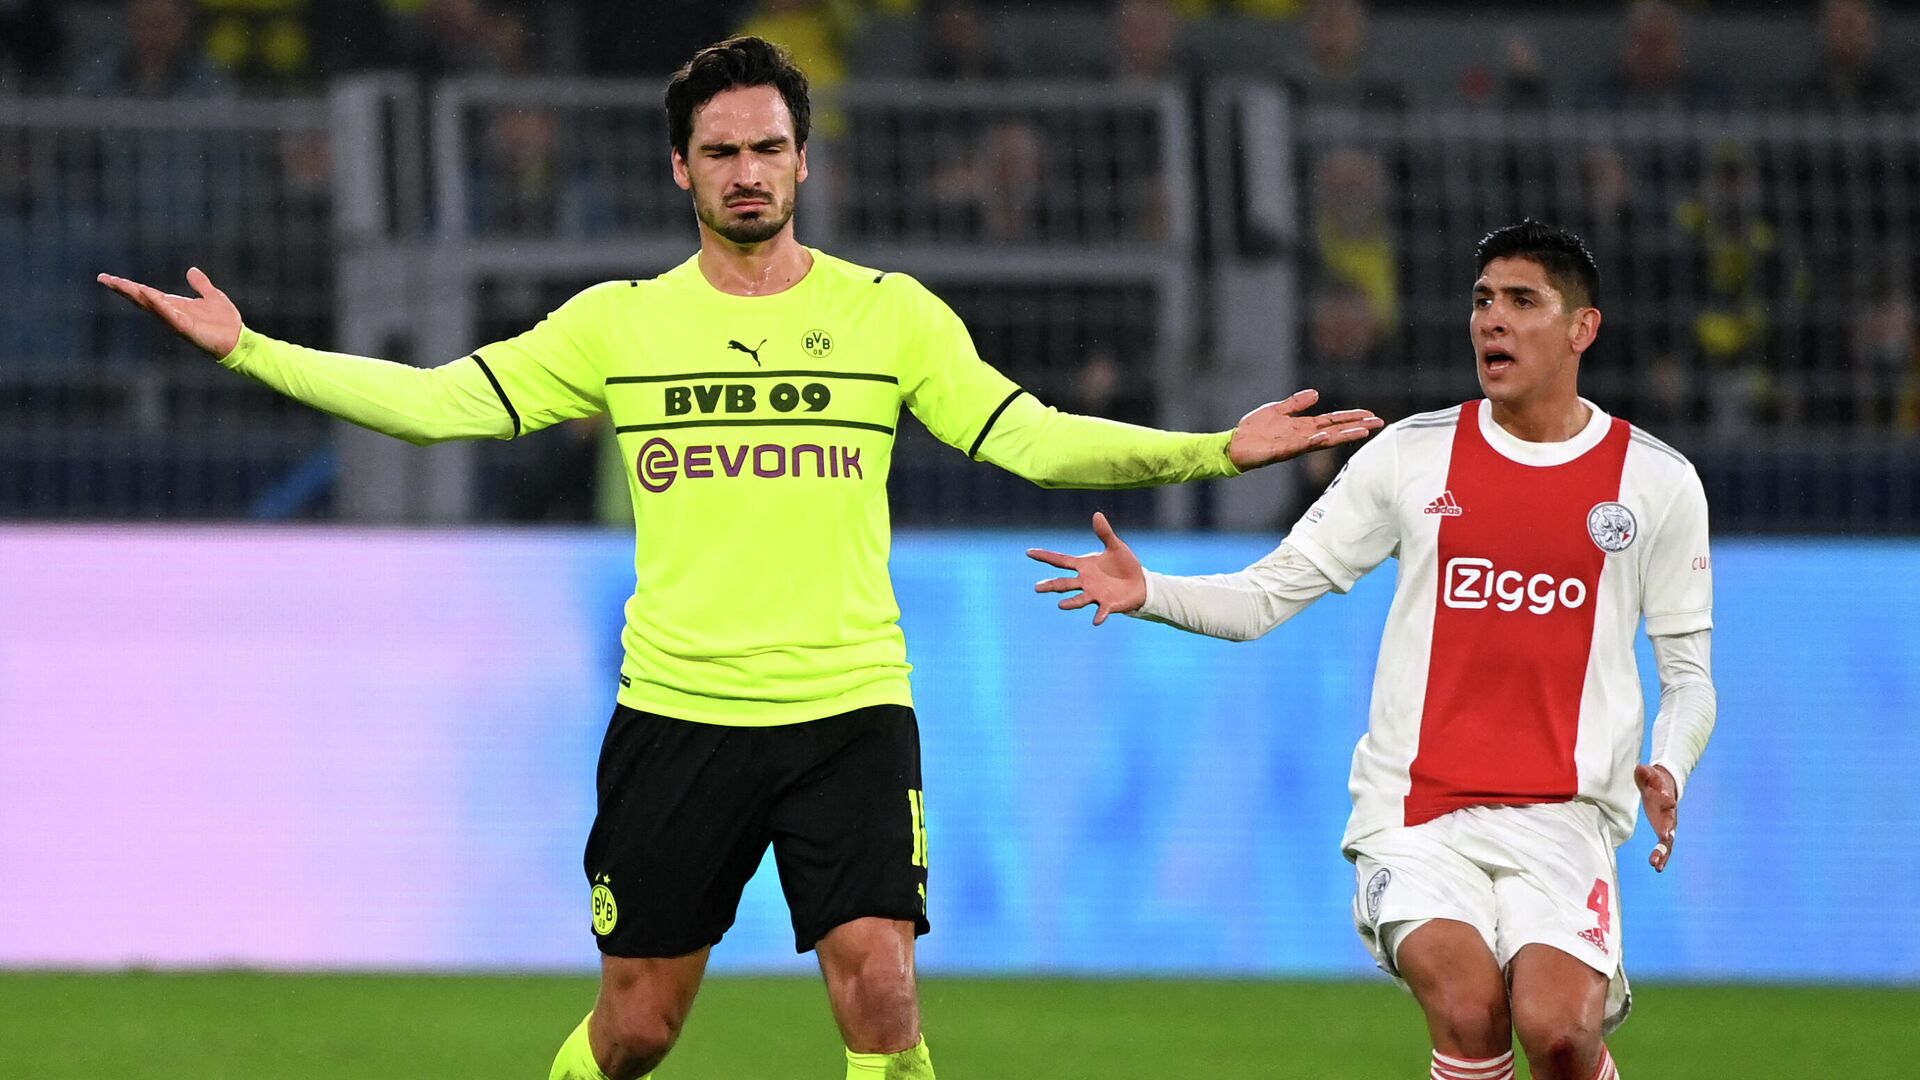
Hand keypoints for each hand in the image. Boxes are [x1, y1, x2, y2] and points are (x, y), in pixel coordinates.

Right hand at [97, 267, 243, 358]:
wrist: (238, 340)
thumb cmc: (225, 322)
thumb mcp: (212, 296)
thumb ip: (200, 284)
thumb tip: (192, 270)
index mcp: (173, 305)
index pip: (145, 293)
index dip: (128, 285)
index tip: (108, 278)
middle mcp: (170, 313)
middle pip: (141, 299)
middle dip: (123, 289)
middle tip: (103, 279)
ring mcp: (176, 321)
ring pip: (151, 306)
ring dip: (135, 294)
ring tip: (119, 283)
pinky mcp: (186, 328)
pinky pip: (169, 315)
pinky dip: (159, 305)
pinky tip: (148, 294)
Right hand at [1027, 512, 1146, 625]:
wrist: (1140, 584)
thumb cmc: (1125, 564)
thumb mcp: (1115, 546)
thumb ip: (1104, 533)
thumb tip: (1097, 514)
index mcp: (1084, 565)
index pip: (1061, 560)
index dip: (1045, 556)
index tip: (1029, 552)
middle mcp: (1085, 581)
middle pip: (1064, 583)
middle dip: (1051, 585)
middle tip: (1037, 588)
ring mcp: (1095, 594)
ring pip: (1079, 599)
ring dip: (1071, 602)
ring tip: (1060, 605)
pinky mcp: (1108, 604)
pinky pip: (1102, 611)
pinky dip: (1099, 615)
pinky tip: (1096, 620)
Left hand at [1227, 389, 1383, 470]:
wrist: (1234, 445)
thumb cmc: (1254, 430)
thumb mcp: (1277, 410)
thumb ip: (1296, 404)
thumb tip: (1316, 394)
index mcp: (1303, 427)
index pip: (1333, 421)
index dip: (1351, 418)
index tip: (1371, 415)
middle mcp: (1303, 437)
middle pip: (1335, 431)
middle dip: (1357, 427)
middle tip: (1378, 423)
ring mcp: (1294, 445)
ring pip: (1324, 440)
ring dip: (1343, 435)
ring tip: (1362, 431)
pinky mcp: (1281, 450)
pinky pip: (1300, 446)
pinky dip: (1313, 441)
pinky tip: (1325, 437)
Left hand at [1635, 764, 1677, 871]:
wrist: (1665, 786)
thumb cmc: (1655, 781)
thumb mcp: (1649, 774)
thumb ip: (1644, 773)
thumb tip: (1639, 768)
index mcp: (1667, 799)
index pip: (1667, 800)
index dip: (1667, 800)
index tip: (1669, 801)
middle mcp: (1670, 815)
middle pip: (1670, 826)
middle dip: (1667, 835)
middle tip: (1664, 840)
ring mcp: (1668, 825)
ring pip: (1668, 842)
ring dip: (1663, 854)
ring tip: (1657, 866)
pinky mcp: (1664, 831)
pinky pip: (1663, 846)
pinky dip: (1661, 856)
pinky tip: (1656, 867)